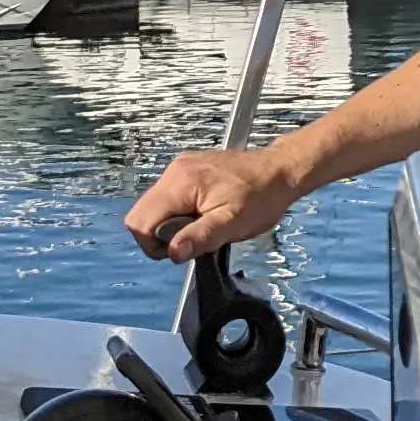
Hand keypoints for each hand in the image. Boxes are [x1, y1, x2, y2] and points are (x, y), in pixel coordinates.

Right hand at [125, 144, 298, 261]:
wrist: (280, 171)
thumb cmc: (262, 197)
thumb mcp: (232, 224)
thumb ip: (200, 237)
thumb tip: (173, 253)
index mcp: (181, 183)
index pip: (140, 221)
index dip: (153, 245)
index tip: (180, 250)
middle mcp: (174, 171)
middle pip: (141, 214)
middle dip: (159, 236)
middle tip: (190, 242)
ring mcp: (180, 168)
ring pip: (153, 206)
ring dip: (170, 225)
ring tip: (200, 228)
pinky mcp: (188, 169)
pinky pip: (167, 197)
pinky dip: (178, 212)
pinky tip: (202, 215)